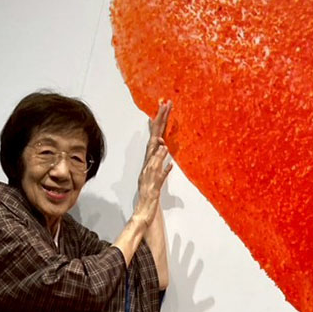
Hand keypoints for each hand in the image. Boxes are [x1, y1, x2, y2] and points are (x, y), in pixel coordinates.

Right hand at [134, 100, 173, 224]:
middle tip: (165, 104)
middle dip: (160, 120)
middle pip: (155, 136)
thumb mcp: (160, 174)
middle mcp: (149, 161)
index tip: (165, 106)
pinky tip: (165, 153)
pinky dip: (161, 162)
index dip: (160, 120)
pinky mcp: (153, 182)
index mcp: (151, 157)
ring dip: (158, 139)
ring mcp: (150, 170)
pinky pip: (158, 171)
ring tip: (162, 125)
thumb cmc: (151, 190)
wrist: (145, 208)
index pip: (156, 135)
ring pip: (154, 152)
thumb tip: (167, 155)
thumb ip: (163, 164)